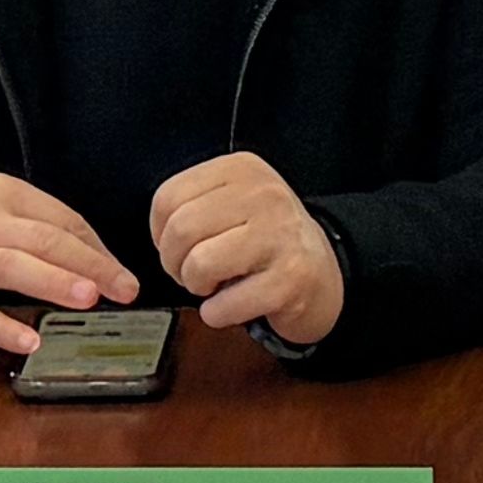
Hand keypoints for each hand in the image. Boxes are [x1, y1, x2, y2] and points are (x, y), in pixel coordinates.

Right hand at [0, 173, 131, 355]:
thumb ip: (36, 232)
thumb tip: (97, 264)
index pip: (60, 218)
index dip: (97, 248)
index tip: (122, 275)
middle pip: (43, 238)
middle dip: (90, 263)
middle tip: (124, 288)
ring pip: (12, 266)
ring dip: (54, 281)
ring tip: (89, 298)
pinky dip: (3, 327)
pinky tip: (29, 341)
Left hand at [152, 152, 345, 348]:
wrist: (323, 271)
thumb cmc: (266, 239)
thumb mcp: (235, 200)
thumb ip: (195, 204)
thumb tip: (159, 235)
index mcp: (242, 169)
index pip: (168, 197)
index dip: (159, 232)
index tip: (178, 246)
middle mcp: (264, 194)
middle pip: (180, 230)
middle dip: (174, 263)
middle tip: (192, 272)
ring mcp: (280, 235)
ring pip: (199, 264)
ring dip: (196, 287)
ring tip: (214, 286)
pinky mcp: (289, 279)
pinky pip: (223, 305)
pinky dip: (217, 314)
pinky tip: (233, 304)